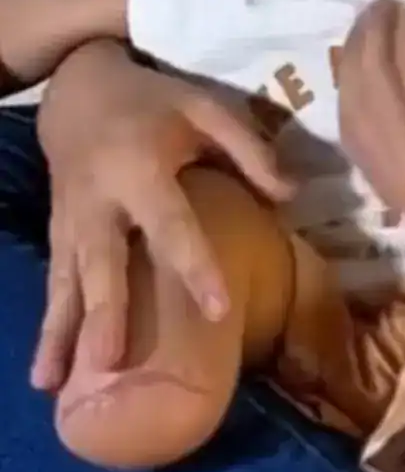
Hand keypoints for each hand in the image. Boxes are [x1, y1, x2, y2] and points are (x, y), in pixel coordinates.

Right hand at [33, 45, 291, 391]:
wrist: (77, 86)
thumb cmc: (153, 101)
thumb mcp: (204, 107)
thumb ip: (248, 148)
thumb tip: (291, 196)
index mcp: (141, 167)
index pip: (171, 224)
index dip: (195, 266)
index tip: (219, 310)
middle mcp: (99, 200)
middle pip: (103, 263)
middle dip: (105, 314)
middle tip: (109, 365)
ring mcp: (71, 220)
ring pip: (66, 282)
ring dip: (61, 334)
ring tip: (54, 385)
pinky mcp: (57, 233)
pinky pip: (54, 284)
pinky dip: (49, 328)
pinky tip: (46, 376)